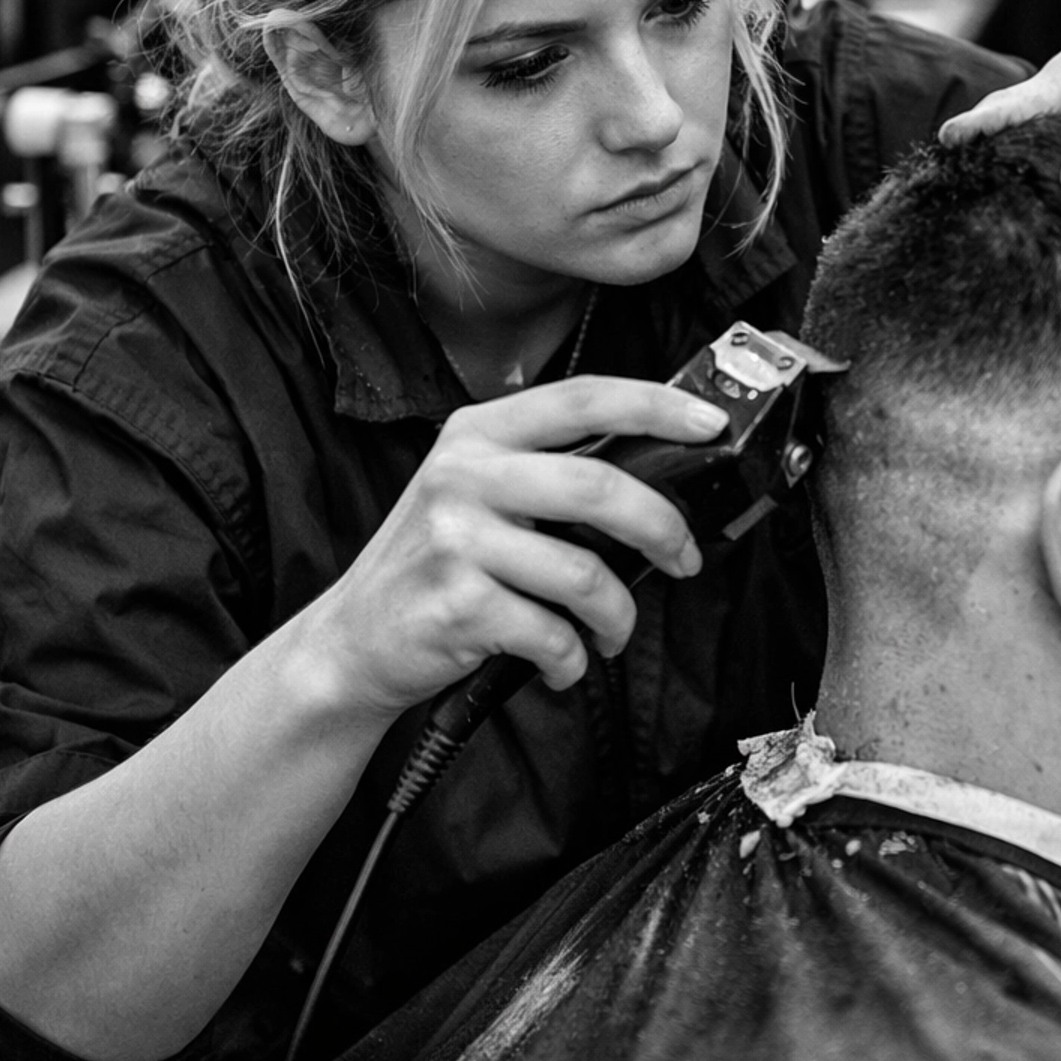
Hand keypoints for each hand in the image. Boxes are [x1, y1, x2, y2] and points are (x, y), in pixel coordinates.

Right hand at [299, 377, 726, 711]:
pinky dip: (572, 660)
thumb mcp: (478, 491)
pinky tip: (561, 663)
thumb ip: (549, 471)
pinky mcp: (455, 603)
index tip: (710, 423)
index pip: (583, 397)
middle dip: (662, 527)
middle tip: (684, 558)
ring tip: (611, 632)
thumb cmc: (437, 564)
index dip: (656, 406)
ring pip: (585, 573)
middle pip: (598, 485)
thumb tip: (661, 475)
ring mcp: (456, 537)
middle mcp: (464, 472)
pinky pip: (552, 634)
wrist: (351, 640)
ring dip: (618, 615)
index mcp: (479, 432)